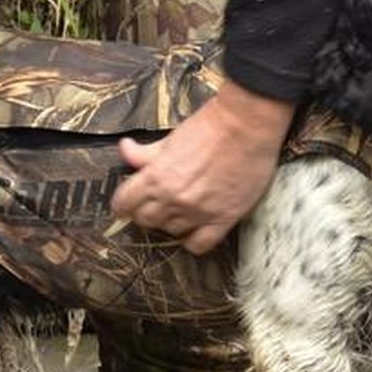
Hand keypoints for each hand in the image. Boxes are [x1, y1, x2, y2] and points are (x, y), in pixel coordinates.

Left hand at [110, 79, 294, 254]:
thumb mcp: (170, 138)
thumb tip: (125, 149)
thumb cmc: (210, 126)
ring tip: (181, 210)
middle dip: (147, 212)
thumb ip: (145, 152)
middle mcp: (173, 198)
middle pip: (146, 221)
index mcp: (156, 176)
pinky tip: (196, 227)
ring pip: (171, 232)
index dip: (124, 203)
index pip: (124, 204)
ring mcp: (197, 212)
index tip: (128, 202)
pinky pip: (199, 245)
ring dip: (171, 223)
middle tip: (157, 203)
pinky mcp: (222, 219)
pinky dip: (193, 240)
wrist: (247, 125)